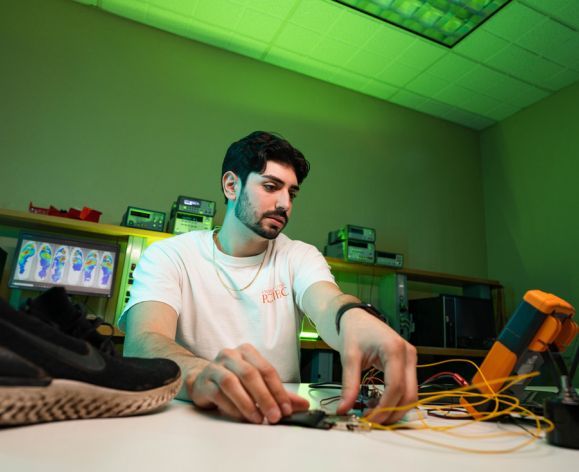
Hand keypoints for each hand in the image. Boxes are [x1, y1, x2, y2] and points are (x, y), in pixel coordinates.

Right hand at [189, 343, 308, 423]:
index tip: (287, 409)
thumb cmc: (234, 380)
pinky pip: (218, 394)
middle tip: (275, 416)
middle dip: (265, 398)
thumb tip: (304, 404)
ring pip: (232, 383)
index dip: (278, 390)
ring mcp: (215, 367)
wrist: (203, 380)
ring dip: (247, 403)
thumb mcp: (258, 384)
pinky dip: (232, 407)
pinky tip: (241, 416)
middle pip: (250, 374)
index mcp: (248, 351)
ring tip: (258, 419)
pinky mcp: (204, 382)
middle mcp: (231, 355)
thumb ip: (280, 393)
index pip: (267, 369)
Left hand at [336, 311, 416, 423]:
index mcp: (394, 349)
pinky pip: (407, 387)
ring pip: (411, 393)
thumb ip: (349, 385)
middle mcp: (408, 354)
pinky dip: (395, 399)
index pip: (396, 387)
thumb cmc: (354, 331)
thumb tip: (344, 409)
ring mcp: (411, 359)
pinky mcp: (408, 363)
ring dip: (394, 407)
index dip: (384, 407)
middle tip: (371, 420)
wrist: (357, 317)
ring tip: (371, 410)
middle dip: (392, 412)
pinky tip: (377, 402)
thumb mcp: (349, 357)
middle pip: (409, 394)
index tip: (369, 418)